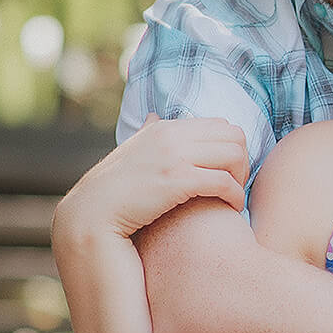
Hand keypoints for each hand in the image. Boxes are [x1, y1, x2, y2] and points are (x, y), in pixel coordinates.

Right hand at [53, 116, 248, 245]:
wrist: (89, 216)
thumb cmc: (114, 191)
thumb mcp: (132, 153)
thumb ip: (147, 134)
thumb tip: (153, 116)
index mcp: (165, 128)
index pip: (221, 125)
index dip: (232, 148)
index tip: (229, 171)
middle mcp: (171, 135)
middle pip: (234, 136)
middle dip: (243, 160)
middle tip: (237, 184)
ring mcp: (174, 156)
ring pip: (235, 155)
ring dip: (241, 178)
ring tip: (234, 197)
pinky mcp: (177, 180)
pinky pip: (224, 181)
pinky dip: (235, 195)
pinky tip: (231, 208)